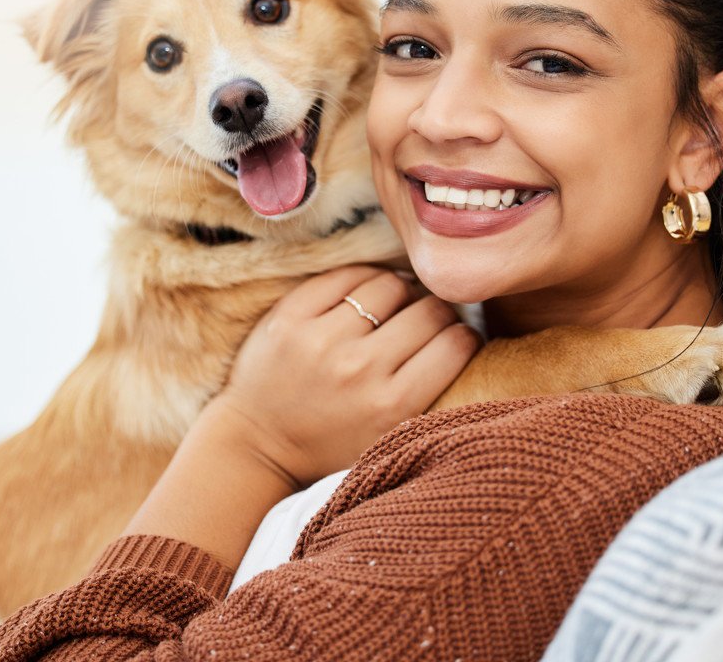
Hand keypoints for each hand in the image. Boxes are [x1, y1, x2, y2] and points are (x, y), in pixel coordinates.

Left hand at [209, 265, 479, 487]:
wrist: (258, 447)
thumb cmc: (331, 446)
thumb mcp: (390, 438)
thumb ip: (428, 395)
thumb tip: (464, 332)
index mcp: (393, 406)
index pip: (457, 343)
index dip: (463, 335)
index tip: (455, 337)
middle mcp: (360, 369)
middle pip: (428, 311)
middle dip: (437, 311)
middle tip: (427, 319)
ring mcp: (321, 340)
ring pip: (390, 285)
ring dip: (401, 291)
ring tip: (395, 304)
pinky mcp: (290, 317)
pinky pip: (345, 275)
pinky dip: (364, 278)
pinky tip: (366, 292)